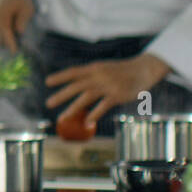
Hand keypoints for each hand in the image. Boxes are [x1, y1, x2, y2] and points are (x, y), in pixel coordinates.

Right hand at [0, 0, 34, 53]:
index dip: (10, 43)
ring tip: (10, 38)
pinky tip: (2, 32)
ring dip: (0, 38)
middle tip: (15, 48)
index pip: (6, 31)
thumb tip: (19, 32)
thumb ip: (23, 19)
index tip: (14, 52)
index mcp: (3, 13)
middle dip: (5, 43)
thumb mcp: (27, 7)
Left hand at [45, 53, 172, 125]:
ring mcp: (108, 86)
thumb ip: (90, 75)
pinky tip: (86, 123)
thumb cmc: (122, 70)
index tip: (47, 82)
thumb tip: (75, 83)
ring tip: (62, 118)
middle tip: (47, 104)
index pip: (73, 72)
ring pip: (86, 97)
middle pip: (76, 86)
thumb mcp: (103, 68)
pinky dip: (94, 114)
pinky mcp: (118, 96)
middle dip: (61, 95)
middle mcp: (98, 76)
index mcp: (94, 68)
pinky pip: (103, 106)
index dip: (60, 77)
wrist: (144, 69)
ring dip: (73, 109)